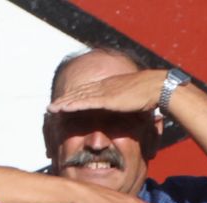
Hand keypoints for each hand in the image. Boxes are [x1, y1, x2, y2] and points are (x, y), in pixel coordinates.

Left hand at [48, 69, 166, 115]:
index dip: (75, 97)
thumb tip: (131, 112)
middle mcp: (102, 87)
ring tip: (51, 108)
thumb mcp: (135, 99)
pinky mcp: (105, 99)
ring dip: (63, 103)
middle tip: (52, 106)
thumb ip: (128, 104)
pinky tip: (62, 108)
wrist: (155, 87)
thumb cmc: (150, 95)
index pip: (88, 91)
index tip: (66, 103)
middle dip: (64, 100)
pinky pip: (84, 102)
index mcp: (109, 86)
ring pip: (78, 97)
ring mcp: (103, 92)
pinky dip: (72, 104)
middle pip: (78, 93)